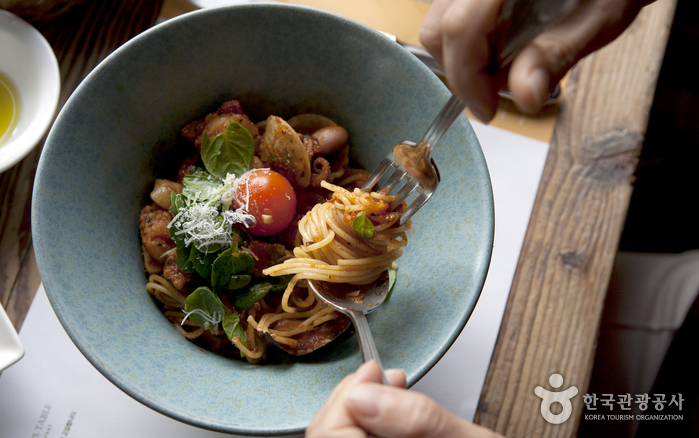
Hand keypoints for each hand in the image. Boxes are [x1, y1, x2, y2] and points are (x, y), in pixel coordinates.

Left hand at [306, 360, 502, 437]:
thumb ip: (417, 419)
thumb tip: (364, 393)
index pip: (330, 437)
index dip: (345, 398)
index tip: (371, 371)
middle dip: (352, 400)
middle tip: (379, 375)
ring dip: (362, 411)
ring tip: (390, 387)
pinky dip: (373, 429)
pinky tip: (393, 414)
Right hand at [419, 0, 654, 121]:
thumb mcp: (595, 19)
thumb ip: (555, 55)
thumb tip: (525, 95)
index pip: (460, 28)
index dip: (468, 78)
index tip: (488, 110)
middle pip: (439, 28)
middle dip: (461, 72)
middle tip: (493, 95)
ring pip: (439, 24)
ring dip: (463, 58)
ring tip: (504, 69)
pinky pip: (452, 17)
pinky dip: (469, 43)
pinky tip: (501, 50)